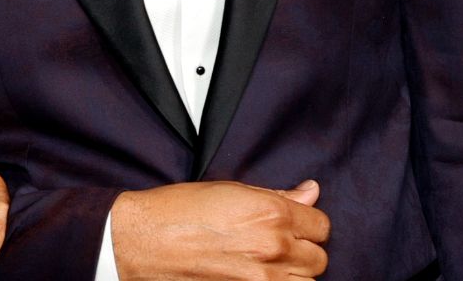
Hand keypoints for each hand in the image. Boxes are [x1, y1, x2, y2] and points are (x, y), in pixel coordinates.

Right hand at [109, 179, 328, 280]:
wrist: (141, 242)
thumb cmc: (178, 211)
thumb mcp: (230, 191)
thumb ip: (277, 195)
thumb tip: (310, 192)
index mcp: (271, 213)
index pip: (321, 226)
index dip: (308, 225)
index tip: (294, 226)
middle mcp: (273, 248)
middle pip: (318, 259)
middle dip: (302, 252)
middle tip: (277, 246)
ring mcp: (261, 280)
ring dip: (292, 275)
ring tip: (267, 266)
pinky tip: (257, 277)